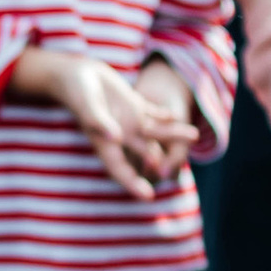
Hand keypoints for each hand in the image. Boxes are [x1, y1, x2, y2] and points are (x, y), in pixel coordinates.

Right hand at [12, 44, 189, 199]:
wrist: (75, 74)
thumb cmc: (76, 91)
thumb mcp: (86, 105)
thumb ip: (99, 122)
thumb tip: (115, 137)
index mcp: (104, 142)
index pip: (120, 168)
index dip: (133, 184)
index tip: (149, 196)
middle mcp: (119, 136)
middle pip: (143, 155)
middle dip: (160, 163)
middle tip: (176, 171)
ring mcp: (128, 121)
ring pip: (154, 134)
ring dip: (173, 135)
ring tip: (194, 134)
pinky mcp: (133, 106)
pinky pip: (153, 115)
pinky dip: (164, 117)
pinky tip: (176, 116)